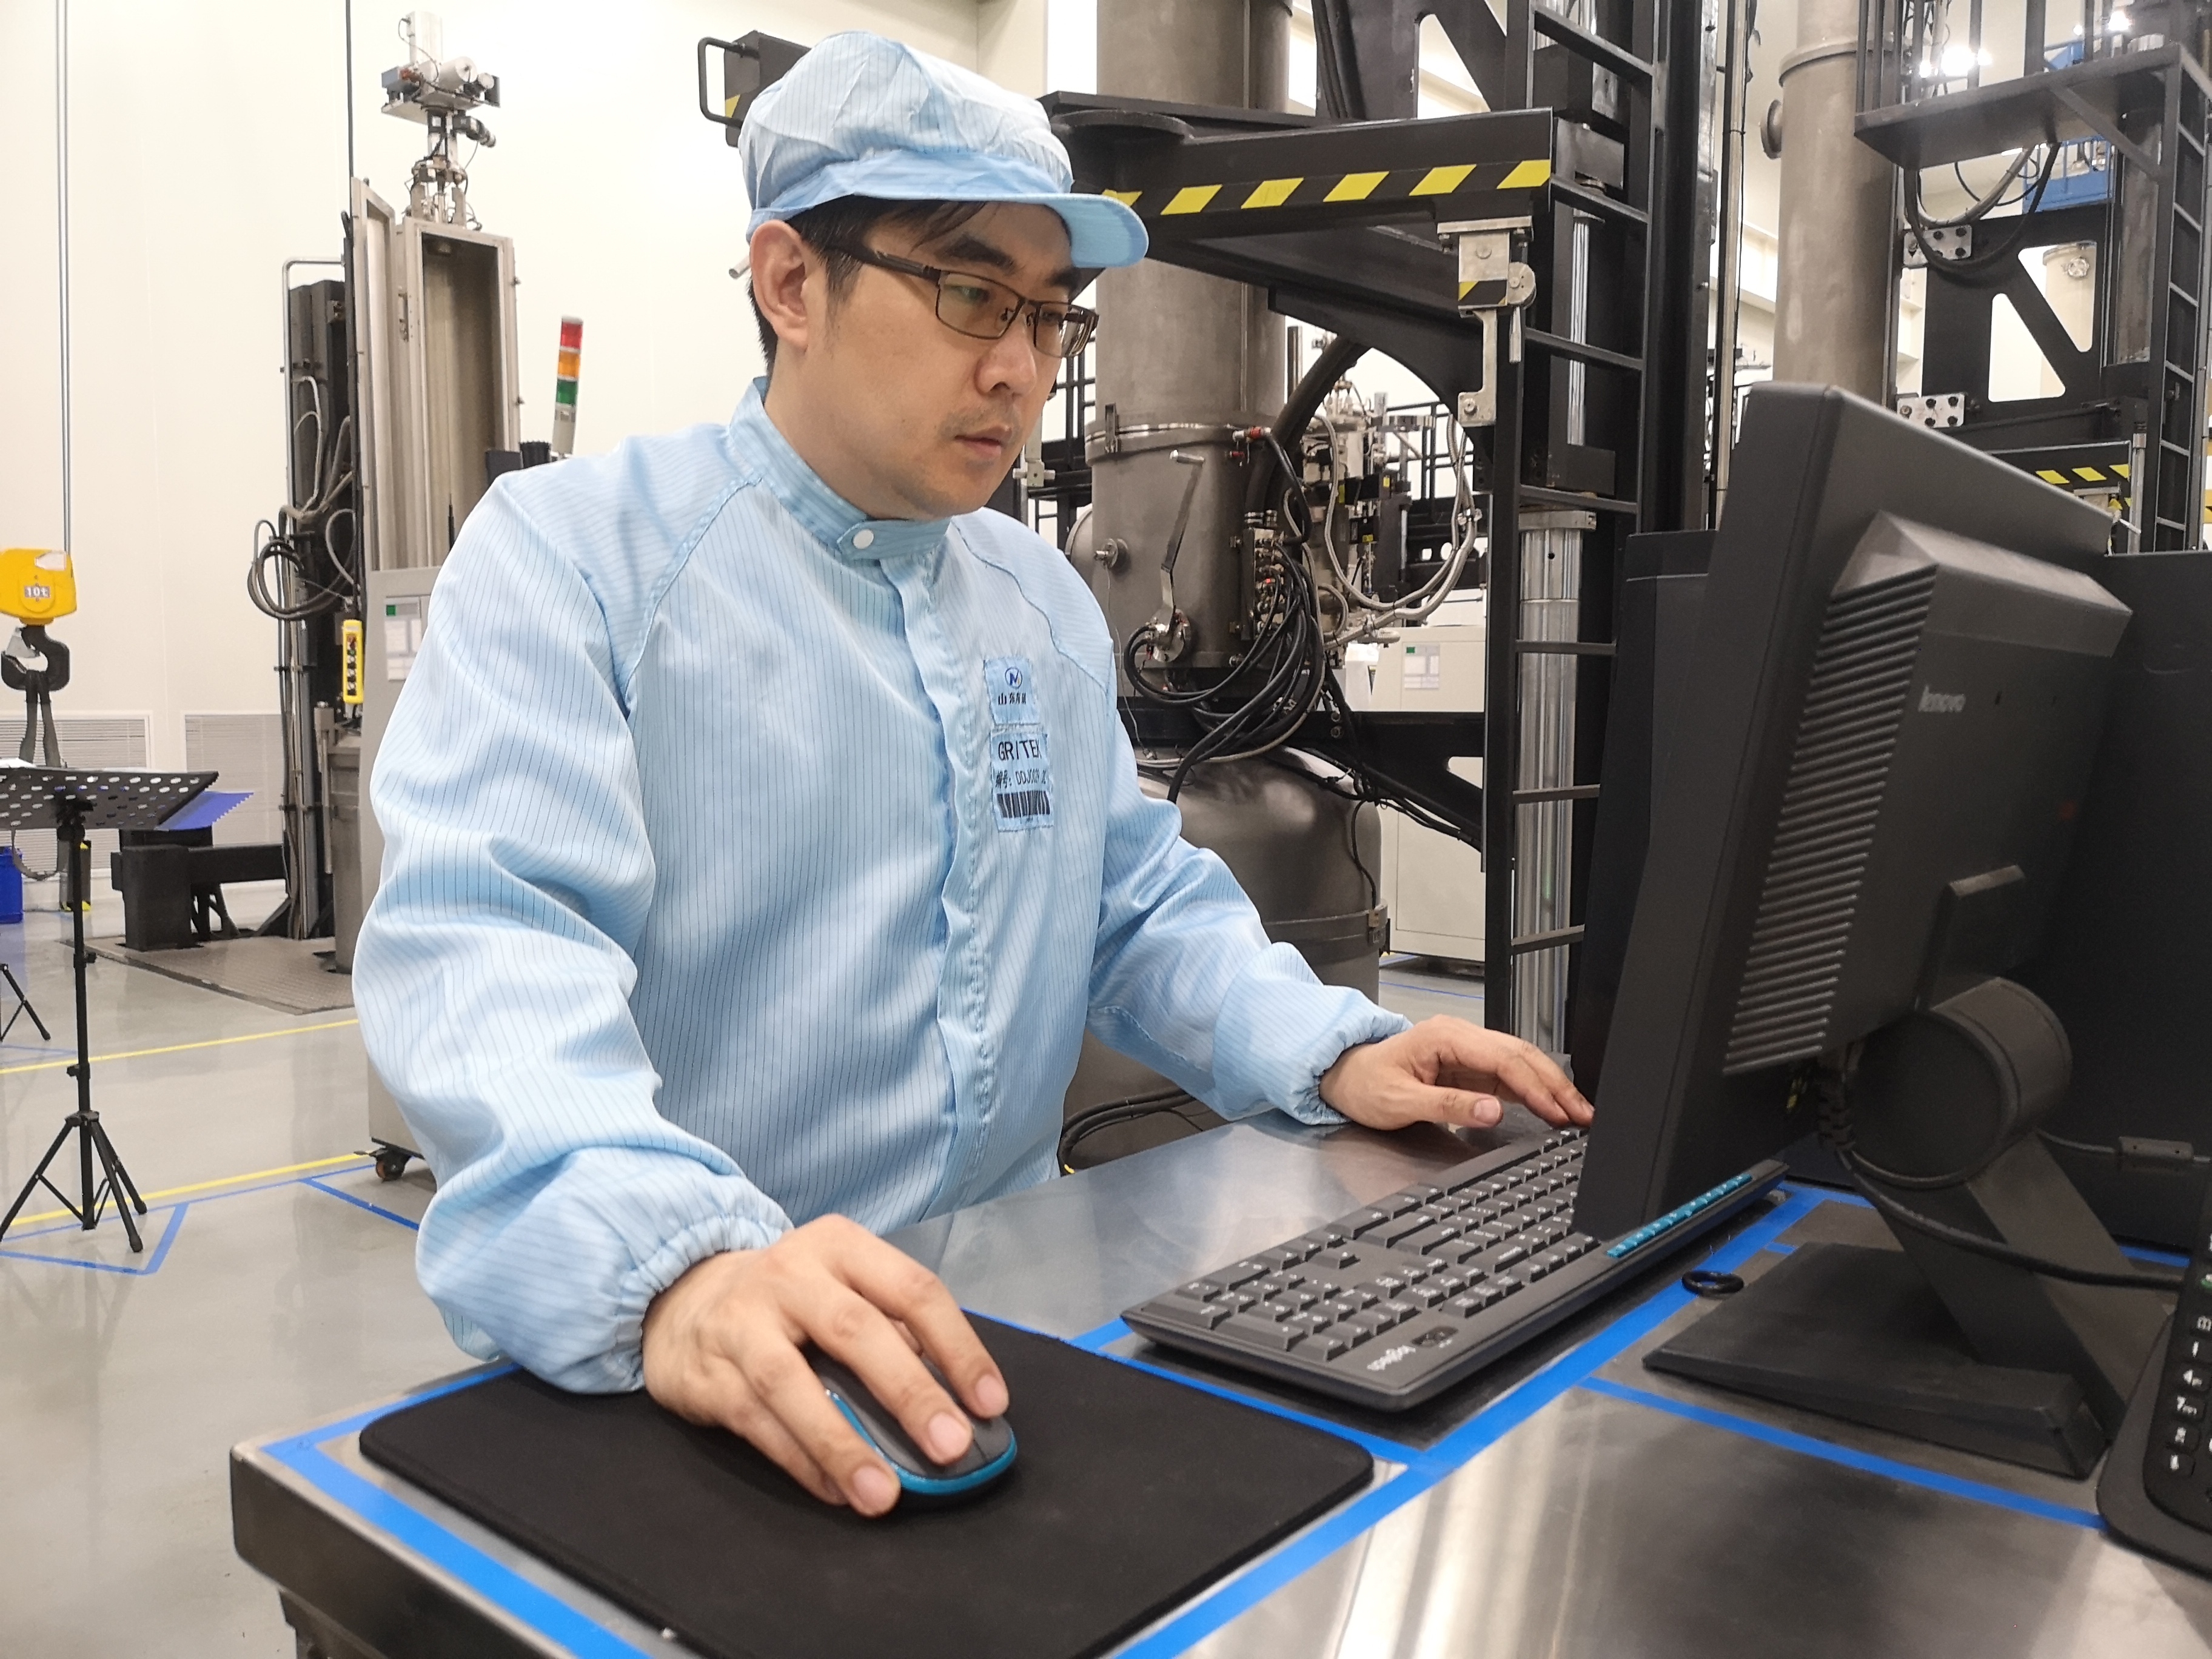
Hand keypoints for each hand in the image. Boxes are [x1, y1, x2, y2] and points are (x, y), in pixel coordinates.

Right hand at [641, 1215, 1008, 1516]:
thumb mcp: (841, 1286)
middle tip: (951, 1446)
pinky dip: (801, 1461)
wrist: (682, 1297)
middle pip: (859, 1332)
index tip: (990, 1402)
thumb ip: (891, 1330)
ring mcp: (743, 1321)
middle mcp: (791, 1274)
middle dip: (910, 1393)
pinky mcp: (708, 1372)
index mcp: (841, 1247)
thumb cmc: (788, 1301)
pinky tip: (837, 1491)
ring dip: (844, 1444)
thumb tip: (955, 1401)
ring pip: (795, 1384)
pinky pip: (759, 1423)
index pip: (913, 1290)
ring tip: (883, 1494)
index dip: (957, 1348)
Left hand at [1319, 1015, 1592, 1132]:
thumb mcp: (1399, 1101)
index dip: (1534, 1085)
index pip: (1502, 1059)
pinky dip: (1533, 1092)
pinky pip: (1509, 1076)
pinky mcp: (1469, 1068)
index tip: (1557, 1110)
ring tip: (1578, 1113)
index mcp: (1444, 1037)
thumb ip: (1447, 1106)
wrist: (1344, 1076)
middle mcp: (1460, 1038)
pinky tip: (1552, 1108)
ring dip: (1550, 1087)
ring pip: (1520, 1063)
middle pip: (1520, 1056)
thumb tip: (1492, 1111)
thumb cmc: (1365, 1084)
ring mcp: (1467, 1052)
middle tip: (1583, 1114)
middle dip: (1555, 1084)